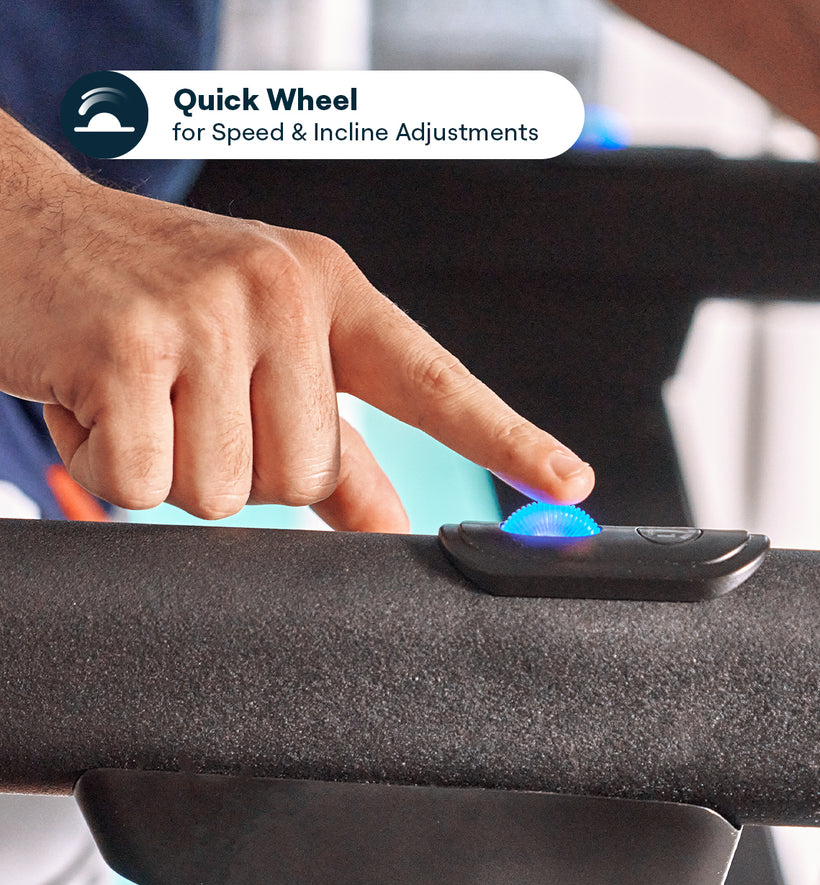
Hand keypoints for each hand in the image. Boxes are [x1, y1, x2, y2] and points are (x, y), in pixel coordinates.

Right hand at [1, 162, 592, 531]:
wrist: (16, 230)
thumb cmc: (151, 299)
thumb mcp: (259, 350)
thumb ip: (333, 441)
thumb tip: (391, 523)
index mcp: (329, 293)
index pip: (434, 380)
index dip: (506, 438)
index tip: (569, 483)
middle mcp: (283, 291)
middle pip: (305, 478)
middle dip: (238, 467)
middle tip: (186, 401)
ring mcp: (209, 314)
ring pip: (226, 492)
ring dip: (169, 464)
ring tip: (137, 392)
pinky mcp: (128, 348)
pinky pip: (143, 485)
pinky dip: (105, 463)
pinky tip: (92, 398)